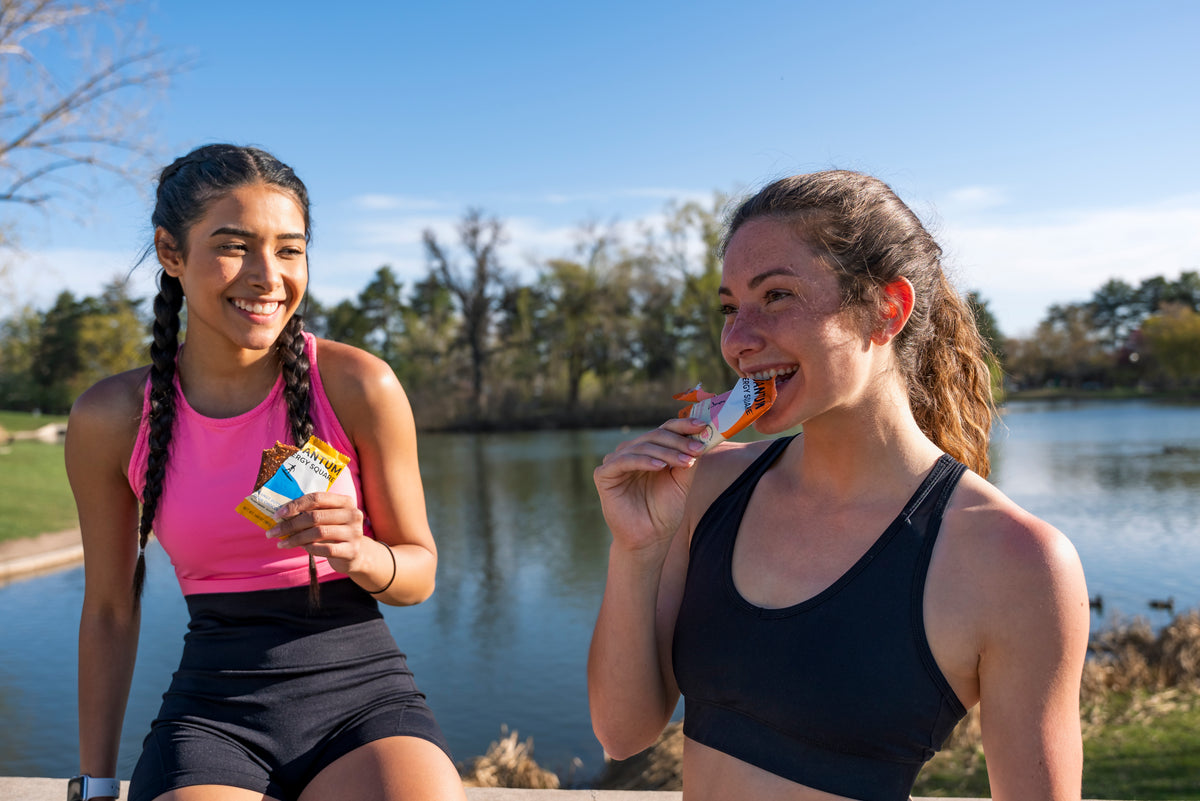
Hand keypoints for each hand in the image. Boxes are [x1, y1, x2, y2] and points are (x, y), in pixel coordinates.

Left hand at [267, 492, 368, 574]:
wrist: (356, 554)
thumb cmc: (335, 531)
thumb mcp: (328, 517)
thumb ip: (312, 512)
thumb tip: (281, 514)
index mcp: (346, 501)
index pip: (317, 498)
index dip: (295, 505)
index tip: (277, 514)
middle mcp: (353, 514)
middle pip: (315, 516)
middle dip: (290, 524)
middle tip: (272, 532)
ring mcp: (354, 533)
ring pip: (318, 533)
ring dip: (295, 538)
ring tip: (281, 543)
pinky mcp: (352, 550)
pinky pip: (325, 549)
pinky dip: (309, 548)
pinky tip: (300, 548)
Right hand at [593, 418, 707, 554]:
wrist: (649, 538)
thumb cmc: (664, 511)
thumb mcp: (681, 481)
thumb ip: (688, 459)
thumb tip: (702, 434)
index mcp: (649, 451)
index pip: (665, 430)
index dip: (683, 425)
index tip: (703, 425)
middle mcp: (632, 452)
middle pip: (655, 435)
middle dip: (678, 441)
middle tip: (697, 448)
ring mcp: (616, 462)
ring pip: (642, 446)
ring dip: (666, 452)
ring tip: (685, 462)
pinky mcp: (604, 474)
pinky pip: (624, 460)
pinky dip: (644, 461)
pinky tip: (660, 467)